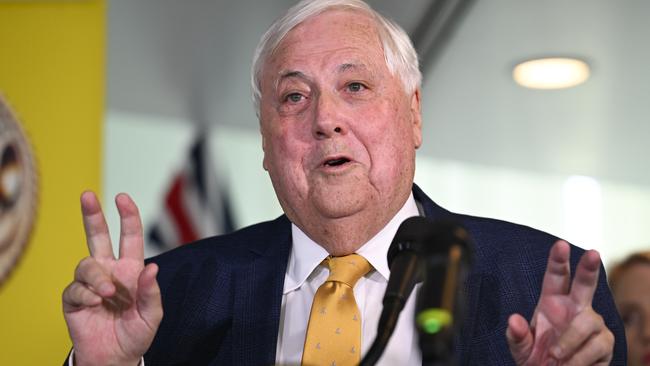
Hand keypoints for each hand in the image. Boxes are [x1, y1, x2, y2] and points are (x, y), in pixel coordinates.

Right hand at [62, 192, 161, 365]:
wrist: (116, 357)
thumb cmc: (137, 333)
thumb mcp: (152, 314)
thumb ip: (151, 292)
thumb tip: (152, 267)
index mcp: (131, 269)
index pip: (130, 237)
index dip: (128, 216)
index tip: (122, 197)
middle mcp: (109, 271)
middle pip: (98, 236)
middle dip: (92, 214)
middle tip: (87, 195)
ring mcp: (90, 284)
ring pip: (86, 264)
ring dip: (98, 278)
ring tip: (107, 295)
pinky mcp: (74, 299)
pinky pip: (76, 288)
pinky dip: (86, 295)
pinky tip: (96, 305)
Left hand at [506, 240, 613, 364]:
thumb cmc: (537, 360)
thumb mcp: (521, 349)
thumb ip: (516, 336)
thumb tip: (512, 320)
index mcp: (552, 302)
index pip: (556, 277)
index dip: (558, 260)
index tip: (560, 245)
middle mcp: (575, 308)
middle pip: (584, 283)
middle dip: (589, 268)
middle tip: (593, 253)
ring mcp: (592, 324)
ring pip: (587, 322)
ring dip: (569, 340)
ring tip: (556, 356)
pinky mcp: (605, 342)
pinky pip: (596, 345)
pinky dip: (580, 358)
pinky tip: (570, 365)